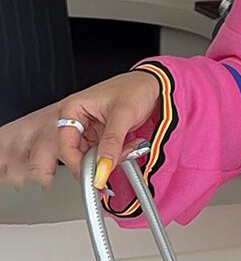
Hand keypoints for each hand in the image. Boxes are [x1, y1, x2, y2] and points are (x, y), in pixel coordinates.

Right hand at [0, 71, 161, 192]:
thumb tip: (102, 168)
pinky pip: (104, 153)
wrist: (154, 84)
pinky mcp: (102, 135)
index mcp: (73, 110)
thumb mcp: (123, 115)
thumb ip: (112, 143)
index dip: (79, 165)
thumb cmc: (135, 87)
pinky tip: (130, 147)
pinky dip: (118, 155)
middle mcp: (78, 121)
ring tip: (130, 148)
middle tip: (116, 163)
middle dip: (100, 161)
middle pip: (78, 154)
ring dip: (112, 158)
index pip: (66, 146)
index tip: (95, 176)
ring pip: (93, 156)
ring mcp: (90, 129)